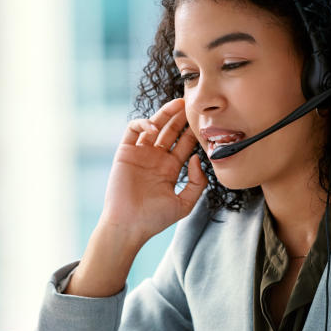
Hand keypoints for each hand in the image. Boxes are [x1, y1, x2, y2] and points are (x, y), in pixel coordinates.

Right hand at [101, 98, 206, 242]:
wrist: (129, 225)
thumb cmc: (155, 218)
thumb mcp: (185, 203)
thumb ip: (197, 183)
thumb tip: (196, 158)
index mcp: (171, 169)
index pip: (184, 143)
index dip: (193, 132)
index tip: (205, 122)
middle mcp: (156, 158)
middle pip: (171, 131)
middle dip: (181, 118)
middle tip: (193, 105)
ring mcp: (141, 154)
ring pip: (154, 125)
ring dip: (165, 114)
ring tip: (178, 104)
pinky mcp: (125, 152)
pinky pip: (133, 130)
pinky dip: (143, 123)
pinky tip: (154, 127)